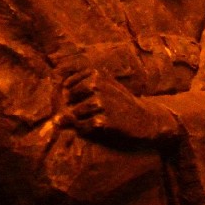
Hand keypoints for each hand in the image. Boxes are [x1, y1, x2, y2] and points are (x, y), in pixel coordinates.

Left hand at [61, 66, 177, 145]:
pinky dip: (86, 130)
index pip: (67, 84)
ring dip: (81, 120)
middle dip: (74, 108)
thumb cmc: (122, 103)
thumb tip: (57, 109)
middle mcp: (97, 85)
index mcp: (97, 74)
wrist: (147, 119)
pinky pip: (83, 127)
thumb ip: (81, 91)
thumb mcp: (107, 87)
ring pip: (75, 114)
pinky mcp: (104, 120)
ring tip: (96, 119)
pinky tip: (98, 127)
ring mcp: (101, 102)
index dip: (71, 95)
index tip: (79, 100)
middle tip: (90, 112)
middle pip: (69, 99)